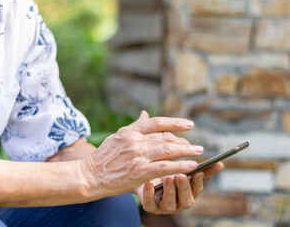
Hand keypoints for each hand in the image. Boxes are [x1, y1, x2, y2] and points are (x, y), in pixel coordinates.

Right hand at [81, 111, 203, 199]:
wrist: (89, 175)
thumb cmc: (103, 157)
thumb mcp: (117, 137)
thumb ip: (134, 126)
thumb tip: (145, 113)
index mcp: (130, 131)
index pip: (157, 123)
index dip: (175, 122)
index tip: (189, 124)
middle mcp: (135, 141)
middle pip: (165, 137)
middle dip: (183, 141)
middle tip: (195, 146)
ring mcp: (137, 156)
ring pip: (168, 150)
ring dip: (187, 150)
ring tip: (199, 152)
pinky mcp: (139, 171)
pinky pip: (164, 167)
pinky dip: (180, 166)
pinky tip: (191, 166)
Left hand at [136, 162, 223, 213]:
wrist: (145, 178)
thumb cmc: (168, 174)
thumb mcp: (183, 169)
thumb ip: (201, 169)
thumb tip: (221, 164)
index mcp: (188, 193)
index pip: (196, 190)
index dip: (197, 182)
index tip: (197, 171)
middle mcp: (178, 203)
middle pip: (185, 200)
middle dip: (184, 188)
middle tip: (181, 176)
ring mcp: (164, 207)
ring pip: (169, 204)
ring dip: (169, 191)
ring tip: (168, 178)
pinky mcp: (150, 207)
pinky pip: (149, 204)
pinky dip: (149, 194)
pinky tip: (149, 183)